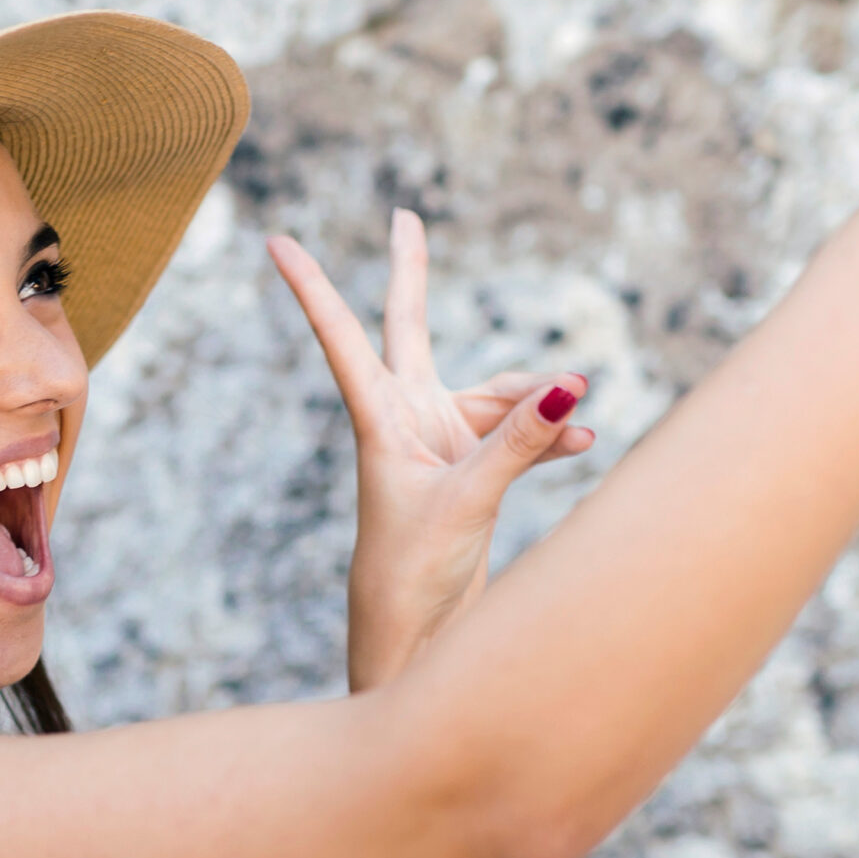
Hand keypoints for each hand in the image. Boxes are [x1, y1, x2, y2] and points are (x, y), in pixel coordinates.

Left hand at [268, 210, 592, 691]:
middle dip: (412, 275)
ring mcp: (439, 444)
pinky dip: (548, 434)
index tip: (276, 243)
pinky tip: (582, 444)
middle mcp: (406, 422)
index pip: (343, 338)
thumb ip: (518, 442)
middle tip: (404, 216)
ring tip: (580, 421)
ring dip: (536, 404)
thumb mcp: (468, 502)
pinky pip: (518, 433)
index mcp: (380, 422)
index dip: (313, 288)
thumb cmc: (414, 574)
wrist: (416, 641)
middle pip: (412, 330)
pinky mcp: (472, 473)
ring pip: (496, 394)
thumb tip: (567, 386)